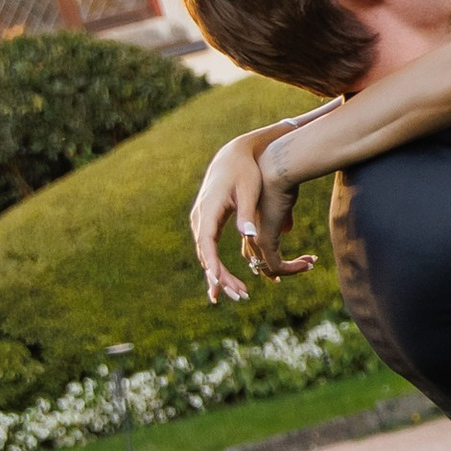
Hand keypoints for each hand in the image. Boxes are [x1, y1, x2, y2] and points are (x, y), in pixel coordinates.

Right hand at [188, 135, 315, 302]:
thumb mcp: (249, 189)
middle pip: (206, 254)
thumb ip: (248, 213)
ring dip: (219, 275)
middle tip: (239, 295)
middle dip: (221, 277)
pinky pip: (208, 249)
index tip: (221, 282)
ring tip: (236, 295)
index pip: (207, 243)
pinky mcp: (207, 222)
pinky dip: (215, 266)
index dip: (213, 264)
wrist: (233, 155)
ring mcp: (201, 220)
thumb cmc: (245, 171)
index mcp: (209, 209)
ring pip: (206, 254)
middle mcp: (200, 217)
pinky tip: (223, 282)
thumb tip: (249, 235)